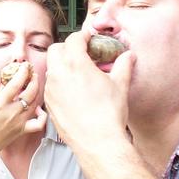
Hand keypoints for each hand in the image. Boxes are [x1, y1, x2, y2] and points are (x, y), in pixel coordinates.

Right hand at [0, 63, 46, 152]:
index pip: (15, 84)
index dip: (22, 73)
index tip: (24, 66)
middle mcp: (11, 112)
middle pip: (29, 92)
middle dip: (33, 80)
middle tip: (31, 73)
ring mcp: (19, 122)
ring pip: (35, 104)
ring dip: (36, 92)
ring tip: (33, 84)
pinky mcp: (22, 130)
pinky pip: (38, 123)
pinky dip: (42, 115)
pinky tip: (37, 108)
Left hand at [44, 29, 134, 153]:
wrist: (97, 142)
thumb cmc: (109, 114)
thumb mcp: (120, 85)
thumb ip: (123, 66)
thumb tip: (129, 56)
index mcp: (75, 64)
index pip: (74, 39)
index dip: (83, 36)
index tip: (89, 39)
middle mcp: (58, 73)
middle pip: (56, 49)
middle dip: (67, 47)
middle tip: (81, 53)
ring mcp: (51, 89)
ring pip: (51, 68)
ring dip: (61, 65)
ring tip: (77, 73)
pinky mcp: (48, 104)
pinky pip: (50, 85)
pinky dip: (58, 82)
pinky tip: (72, 90)